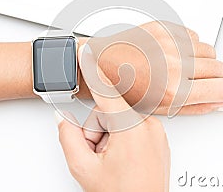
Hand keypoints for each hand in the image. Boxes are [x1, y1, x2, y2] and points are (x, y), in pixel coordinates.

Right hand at [57, 44, 169, 191]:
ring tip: (109, 161)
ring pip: (120, 120)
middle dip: (96, 130)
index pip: (106, 92)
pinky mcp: (158, 139)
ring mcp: (156, 133)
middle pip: (109, 111)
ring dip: (108, 137)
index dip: (92, 69)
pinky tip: (119, 158)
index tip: (86, 52)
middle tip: (95, 154)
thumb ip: (68, 138)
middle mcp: (148, 126)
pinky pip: (133, 127)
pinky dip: (121, 139)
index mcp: (132, 129)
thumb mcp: (84, 169)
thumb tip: (64, 120)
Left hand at [77, 21, 222, 115]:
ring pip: (210, 50)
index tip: (216, 90)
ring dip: (201, 59)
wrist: (102, 63)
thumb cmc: (125, 88)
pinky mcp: (164, 27)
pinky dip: (188, 45)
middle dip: (212, 76)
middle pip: (220, 67)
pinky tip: (171, 53)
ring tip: (181, 66)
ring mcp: (169, 43)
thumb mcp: (161, 108)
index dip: (222, 90)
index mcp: (174, 90)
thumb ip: (198, 107)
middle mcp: (174, 65)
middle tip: (193, 80)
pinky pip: (194, 35)